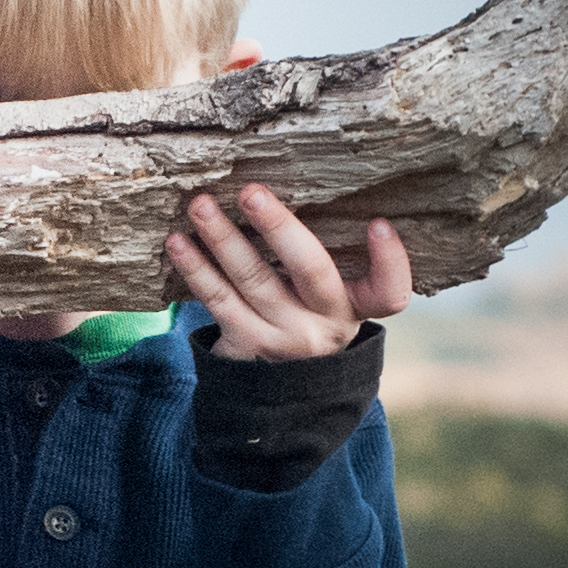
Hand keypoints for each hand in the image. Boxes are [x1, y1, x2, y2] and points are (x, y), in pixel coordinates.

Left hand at [167, 188, 412, 361]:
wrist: (281, 388)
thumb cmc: (308, 314)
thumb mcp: (331, 296)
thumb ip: (326, 256)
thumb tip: (301, 179)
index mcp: (355, 307)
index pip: (389, 293)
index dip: (390, 262)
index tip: (379, 224)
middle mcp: (324, 325)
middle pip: (310, 271)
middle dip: (279, 227)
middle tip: (251, 192)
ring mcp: (283, 338)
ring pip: (253, 281)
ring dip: (222, 239)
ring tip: (199, 206)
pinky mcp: (244, 346)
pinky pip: (217, 301)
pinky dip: (196, 269)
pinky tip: (177, 243)